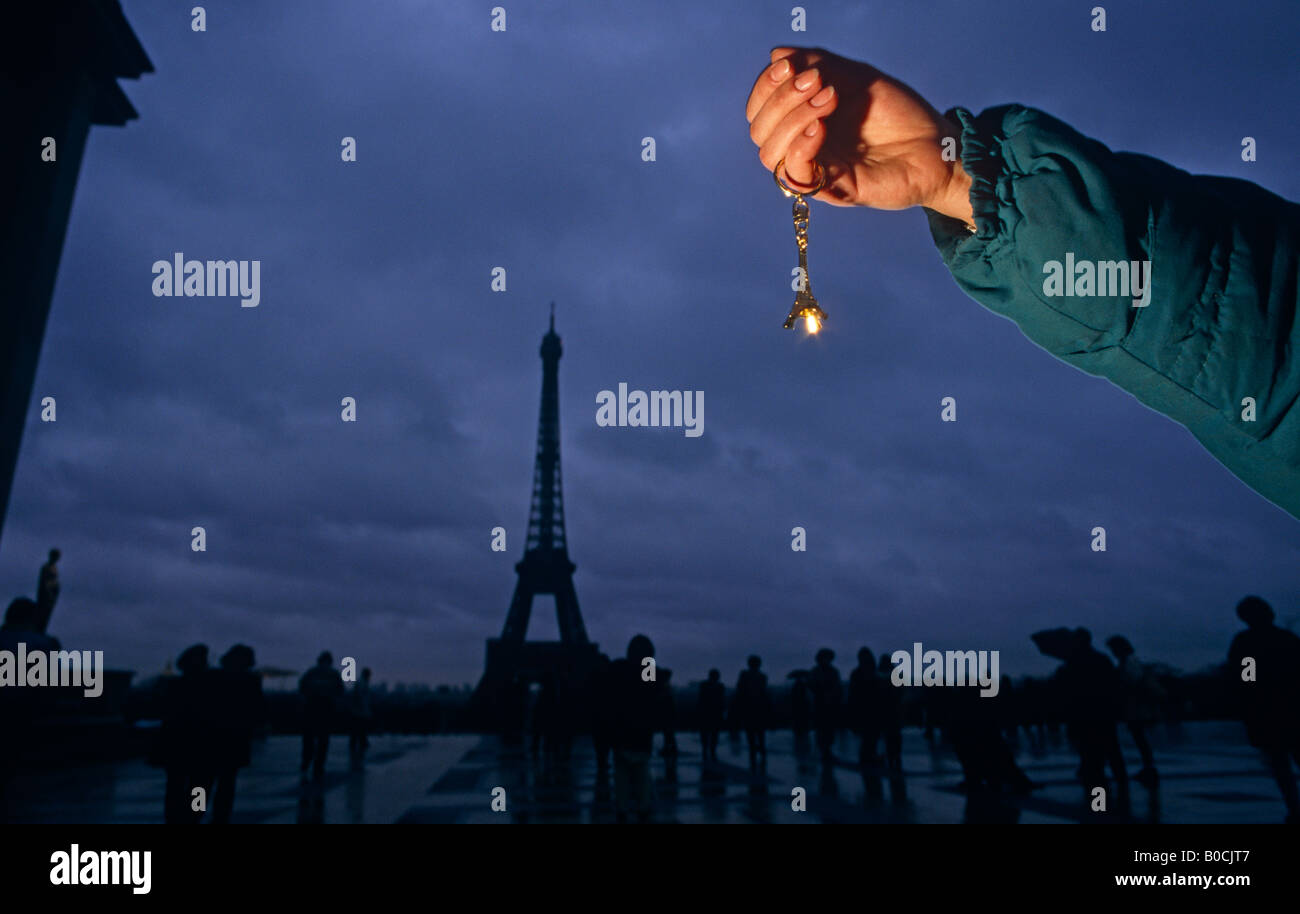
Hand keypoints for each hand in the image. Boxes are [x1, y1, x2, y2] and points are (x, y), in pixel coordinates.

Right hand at [745, 47, 973, 224]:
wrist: (936, 146)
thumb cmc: (899, 114)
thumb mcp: (856, 77)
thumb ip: (819, 64)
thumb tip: (776, 53)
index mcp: (802, 118)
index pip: (759, 107)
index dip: (765, 85)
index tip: (791, 65)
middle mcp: (802, 145)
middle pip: (758, 128)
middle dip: (780, 99)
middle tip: (817, 81)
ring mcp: (814, 168)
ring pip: (769, 152)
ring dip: (791, 119)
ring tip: (828, 99)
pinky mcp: (829, 189)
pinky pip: (794, 174)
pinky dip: (800, 145)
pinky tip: (821, 127)